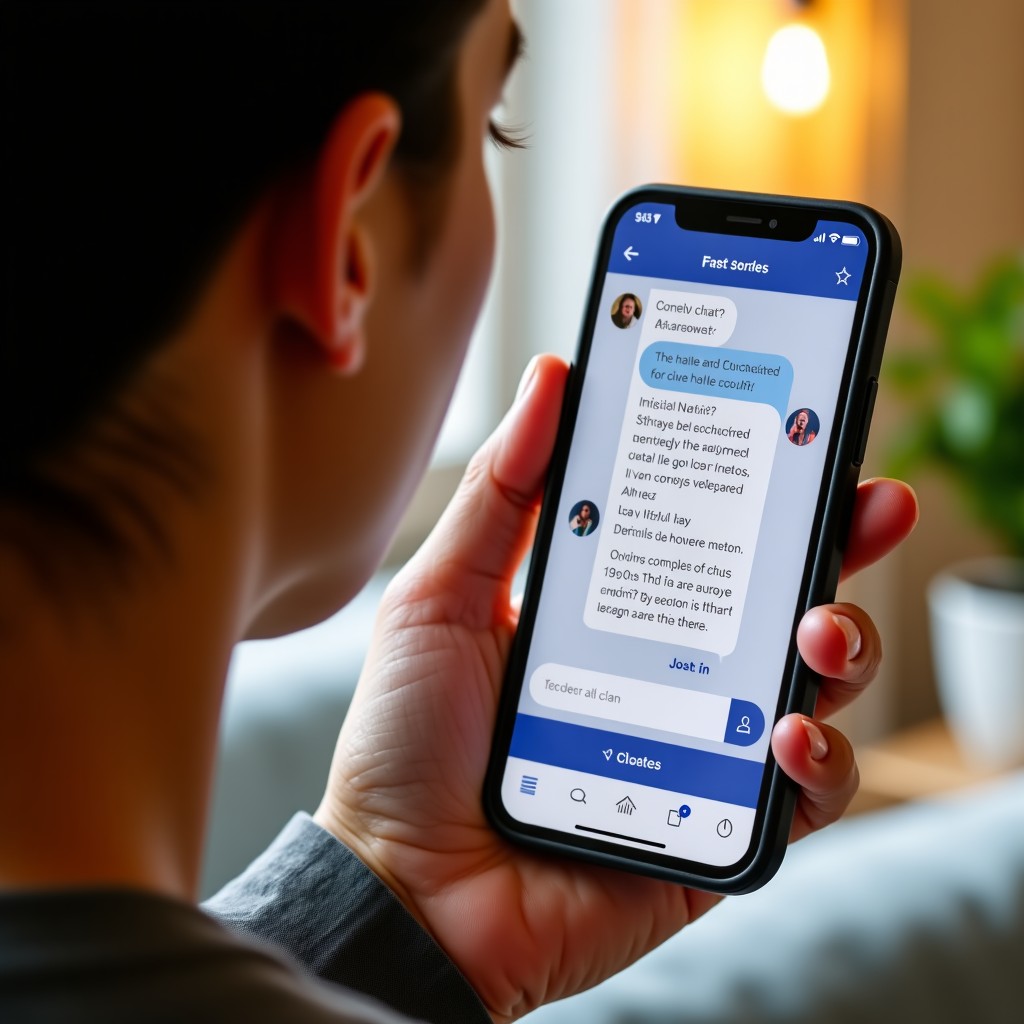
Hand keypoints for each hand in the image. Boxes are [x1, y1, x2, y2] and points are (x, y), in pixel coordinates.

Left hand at [314, 355, 918, 1022]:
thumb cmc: (409, 742)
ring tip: (817, 627)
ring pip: (812, 686)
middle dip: (836, 548)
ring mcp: (701, 747)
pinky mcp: (718, 825)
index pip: (706, 535)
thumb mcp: (442, 597)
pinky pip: (805, 792)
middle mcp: (669, 672)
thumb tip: (551, 378)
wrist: (403, 887)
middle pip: (777, 598)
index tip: (798, 432)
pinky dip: (820, 760)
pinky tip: (787, 732)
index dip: (759, 486)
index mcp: (612, 611)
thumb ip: (500, 495)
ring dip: (840, 645)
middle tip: (865, 506)